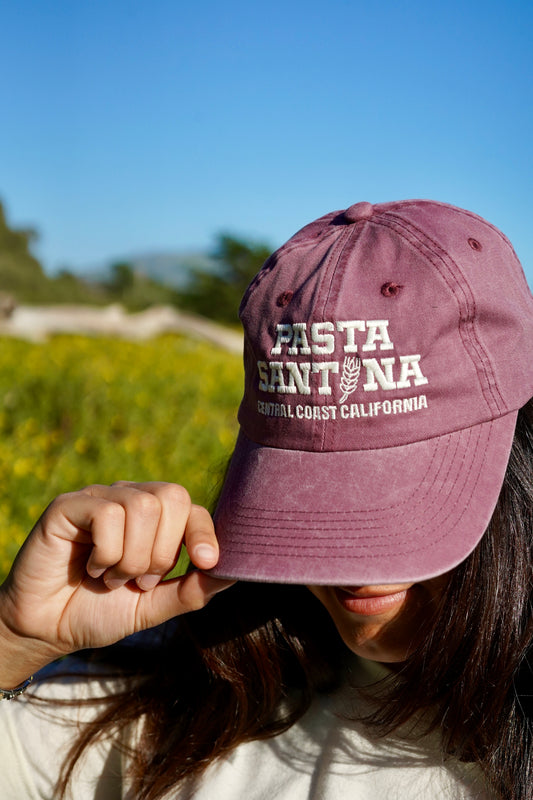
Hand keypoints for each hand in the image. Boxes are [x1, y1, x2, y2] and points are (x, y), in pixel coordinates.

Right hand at [0, 482, 233, 686]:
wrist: (47, 629)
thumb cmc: (100, 611)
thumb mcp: (154, 606)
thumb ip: (193, 589)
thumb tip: (236, 571)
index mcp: (153, 518)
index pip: (191, 507)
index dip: (203, 531)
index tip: (205, 561)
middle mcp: (128, 500)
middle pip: (172, 497)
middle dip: (162, 552)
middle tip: (138, 580)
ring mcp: (98, 499)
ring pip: (141, 507)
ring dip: (131, 558)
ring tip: (111, 577)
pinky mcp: (69, 506)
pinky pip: (107, 514)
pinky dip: (106, 553)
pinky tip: (90, 567)